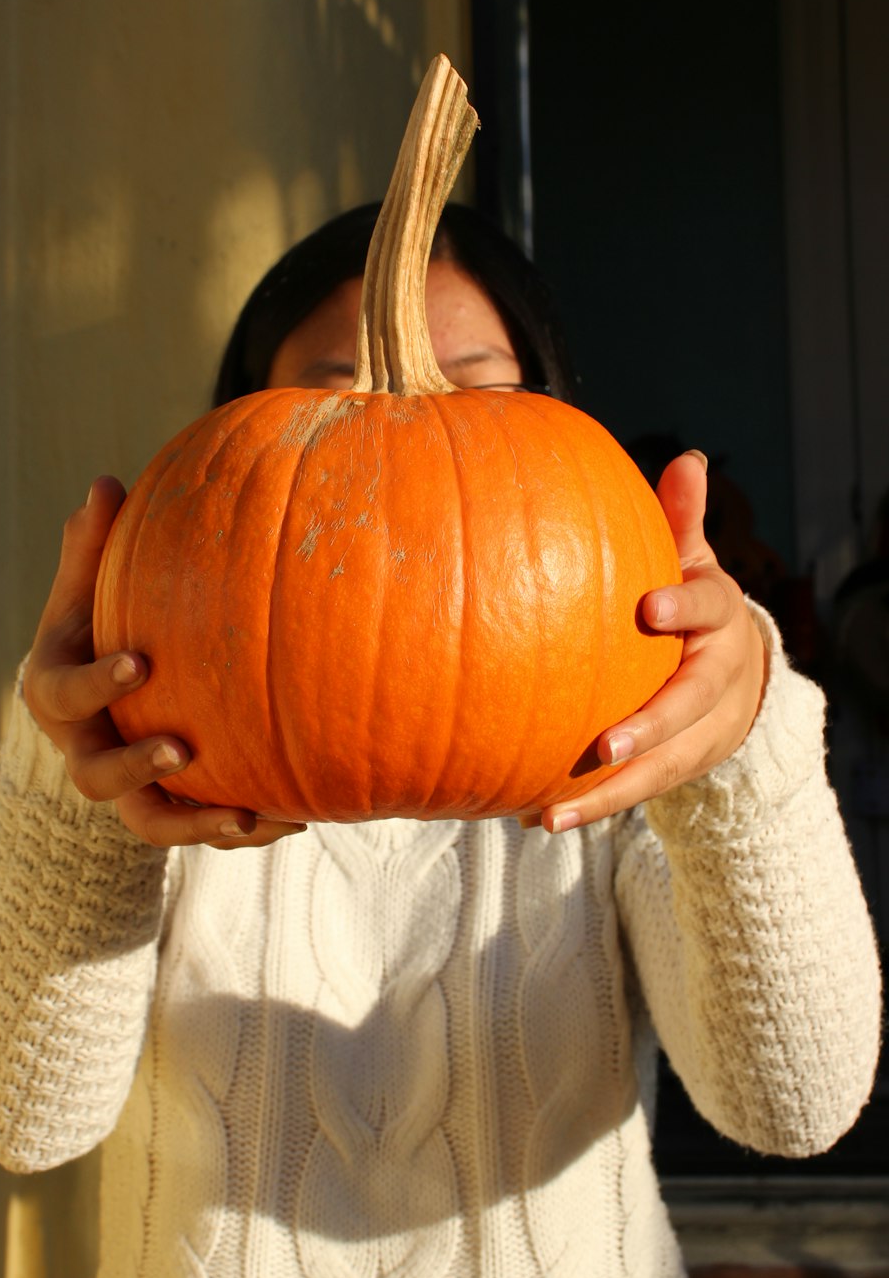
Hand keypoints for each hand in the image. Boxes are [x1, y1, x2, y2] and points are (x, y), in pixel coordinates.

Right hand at [22, 476, 305, 849]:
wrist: (107, 687)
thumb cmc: (95, 623)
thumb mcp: (86, 586)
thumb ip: (91, 545)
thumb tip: (105, 484)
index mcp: (56, 693)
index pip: (63, 695)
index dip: (96, 685)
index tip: (141, 663)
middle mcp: (83, 749)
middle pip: (94, 778)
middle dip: (134, 767)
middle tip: (179, 749)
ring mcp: (124, 788)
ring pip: (150, 824)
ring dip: (197, 824)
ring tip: (250, 816)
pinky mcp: (166, 810)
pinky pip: (198, 831)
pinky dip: (241, 830)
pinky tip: (295, 819)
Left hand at [524, 450, 767, 832]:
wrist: (740, 676)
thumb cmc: (695, 606)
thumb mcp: (694, 562)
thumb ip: (682, 519)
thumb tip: (690, 458)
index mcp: (720, 621)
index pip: (713, 608)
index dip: (687, 608)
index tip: (651, 606)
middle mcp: (718, 681)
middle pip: (691, 707)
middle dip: (650, 727)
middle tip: (605, 744)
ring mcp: (702, 732)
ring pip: (662, 768)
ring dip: (607, 793)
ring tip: (551, 812)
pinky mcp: (678, 766)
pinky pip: (635, 791)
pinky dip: (590, 807)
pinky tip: (535, 818)